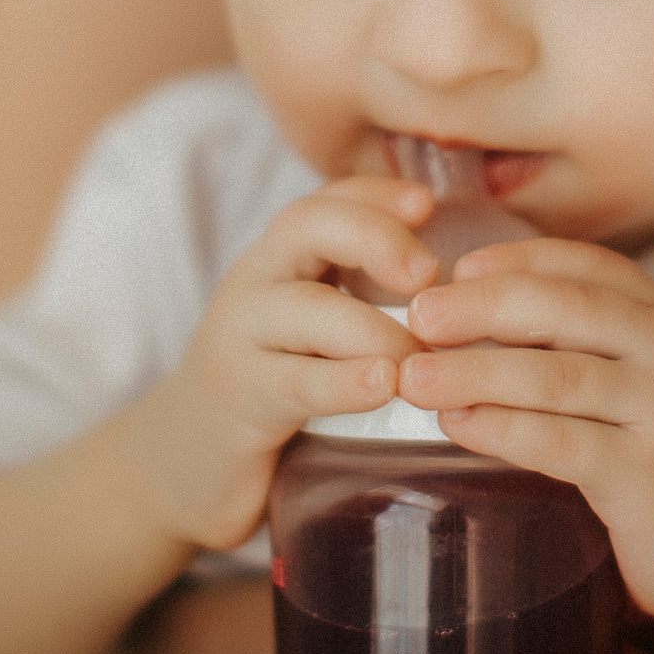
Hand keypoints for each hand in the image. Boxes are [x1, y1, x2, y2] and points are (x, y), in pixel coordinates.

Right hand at [126, 177, 435, 548]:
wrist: (186, 460)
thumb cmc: (277, 383)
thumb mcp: (317, 326)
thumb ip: (368, 294)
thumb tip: (468, 281)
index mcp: (283, 258)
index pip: (327, 198)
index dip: (377, 193)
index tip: (427, 203)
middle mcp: (256, 282)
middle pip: (304, 226)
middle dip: (373, 237)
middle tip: (429, 273)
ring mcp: (240, 338)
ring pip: (304, 309)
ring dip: (374, 326)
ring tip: (421, 353)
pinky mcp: (239, 400)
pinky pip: (292, 381)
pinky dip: (340, 381)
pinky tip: (380, 384)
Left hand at [399, 238, 653, 622]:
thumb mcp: (636, 373)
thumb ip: (575, 336)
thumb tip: (463, 302)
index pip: (578, 262)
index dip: (508, 260)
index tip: (450, 272)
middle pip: (561, 307)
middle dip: (478, 307)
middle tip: (416, 316)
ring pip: (553, 376)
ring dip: (474, 372)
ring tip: (413, 376)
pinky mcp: (648, 474)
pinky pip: (560, 442)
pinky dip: (500, 429)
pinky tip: (456, 424)